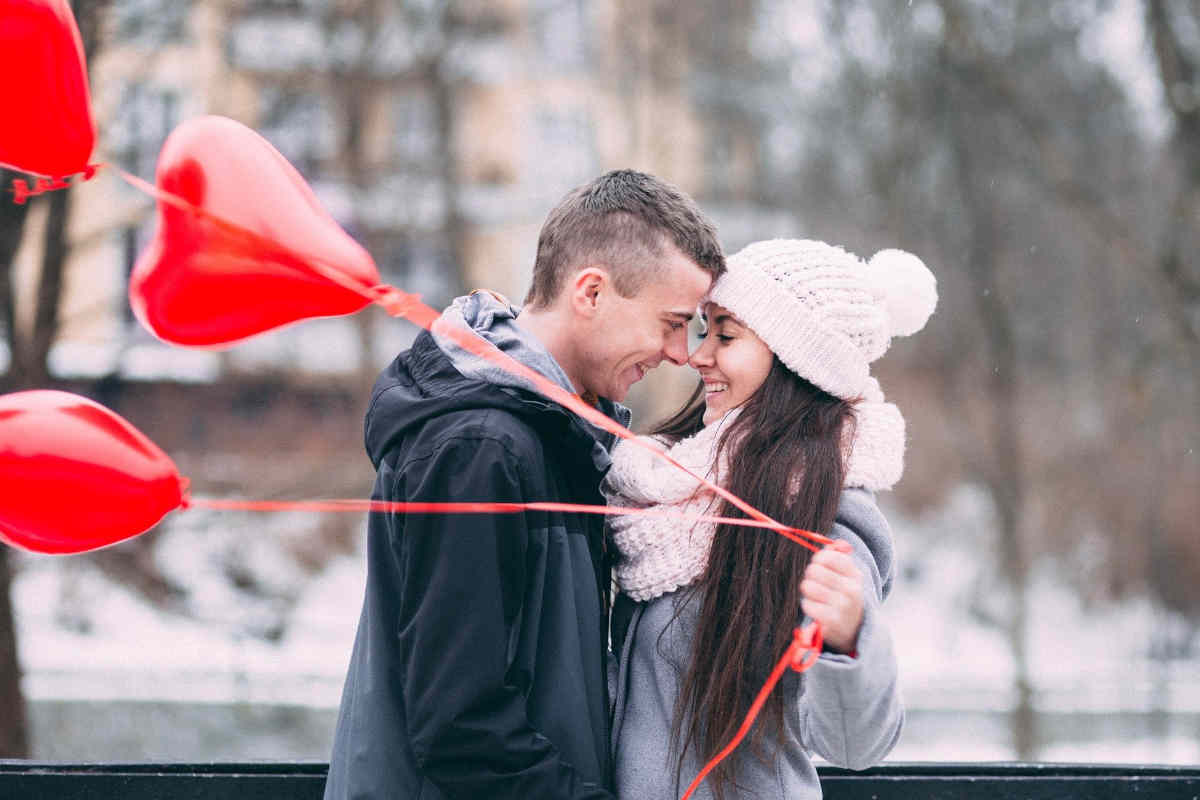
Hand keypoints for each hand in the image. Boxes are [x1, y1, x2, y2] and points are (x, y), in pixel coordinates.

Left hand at [800, 540, 863, 654]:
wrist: (855, 629)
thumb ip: (841, 556)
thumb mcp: (849, 576)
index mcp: (856, 576)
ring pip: (808, 586)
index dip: (819, 559)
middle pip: (814, 570)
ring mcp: (842, 607)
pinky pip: (807, 604)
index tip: (820, 565)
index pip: (829, 556)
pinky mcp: (831, 621)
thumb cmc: (845, 597)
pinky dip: (808, 605)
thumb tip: (837, 543)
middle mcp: (851, 590)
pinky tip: (817, 608)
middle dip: (811, 574)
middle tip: (815, 581)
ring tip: (816, 595)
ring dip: (808, 590)